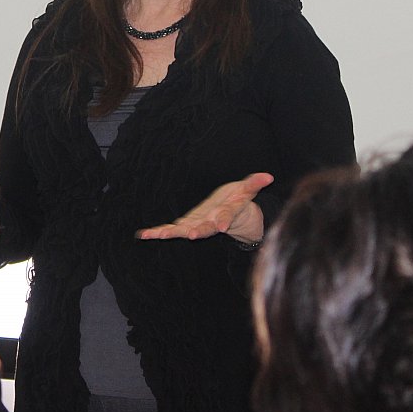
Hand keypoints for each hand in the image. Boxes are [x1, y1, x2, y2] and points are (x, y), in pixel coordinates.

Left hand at [136, 172, 273, 243]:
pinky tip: (144, 234)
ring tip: (157, 235)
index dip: (224, 220)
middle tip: (189, 235)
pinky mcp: (186, 225)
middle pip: (203, 229)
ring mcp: (197, 226)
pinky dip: (159, 231)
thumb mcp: (246, 191)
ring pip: (183, 231)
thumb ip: (254, 184)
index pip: (226, 217)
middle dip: (196, 231)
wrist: (231, 217)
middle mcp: (210, 224)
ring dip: (170, 233)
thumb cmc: (238, 202)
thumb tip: (268, 176)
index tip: (222, 225)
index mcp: (225, 216)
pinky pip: (171, 229)